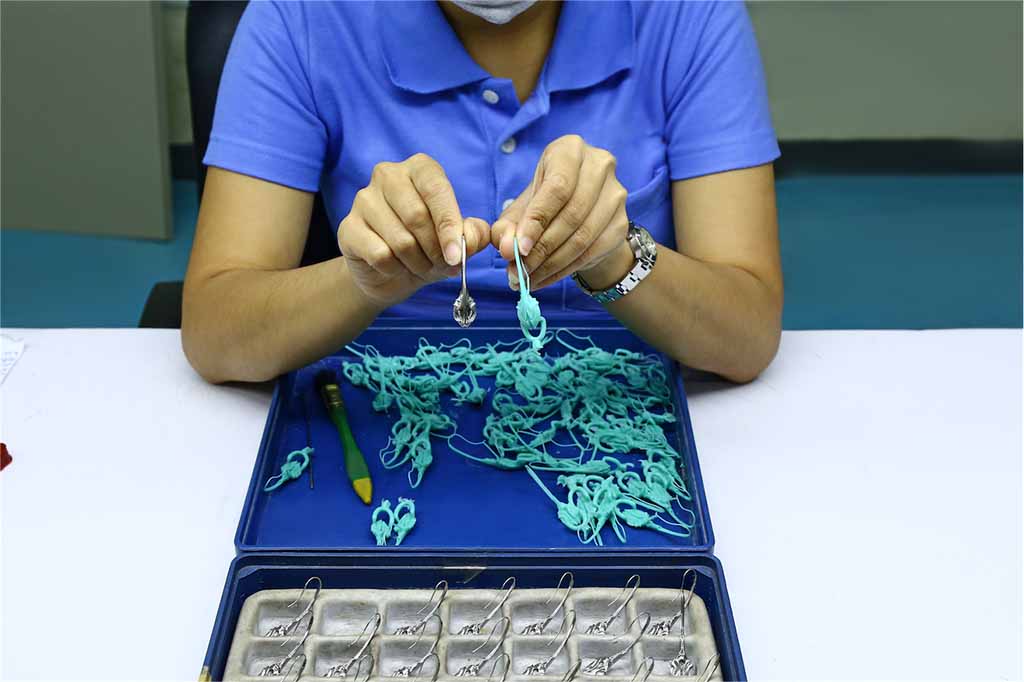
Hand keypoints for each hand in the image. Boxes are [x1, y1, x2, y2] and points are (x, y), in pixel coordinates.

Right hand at [339, 153, 489, 305]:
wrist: (389, 272)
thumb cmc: (427, 246)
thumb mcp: (456, 241)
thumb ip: (473, 234)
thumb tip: (472, 237)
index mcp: (419, 168)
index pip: (436, 189)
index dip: (449, 225)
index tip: (456, 255)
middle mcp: (388, 175)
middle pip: (417, 216)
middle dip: (435, 250)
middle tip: (442, 264)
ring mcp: (363, 199)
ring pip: (400, 239)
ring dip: (417, 263)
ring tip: (421, 266)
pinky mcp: (347, 227)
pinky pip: (379, 254)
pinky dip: (394, 269)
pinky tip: (394, 266)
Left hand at [491, 135, 630, 290]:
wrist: (581, 212)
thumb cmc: (544, 203)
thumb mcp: (521, 208)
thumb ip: (508, 226)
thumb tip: (506, 248)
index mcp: (570, 150)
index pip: (557, 188)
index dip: (536, 221)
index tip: (518, 249)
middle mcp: (599, 166)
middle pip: (571, 215)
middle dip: (541, 249)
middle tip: (518, 271)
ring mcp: (616, 194)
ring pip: (583, 237)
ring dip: (552, 264)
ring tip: (527, 279)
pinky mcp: (621, 223)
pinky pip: (592, 252)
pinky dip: (565, 270)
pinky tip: (545, 278)